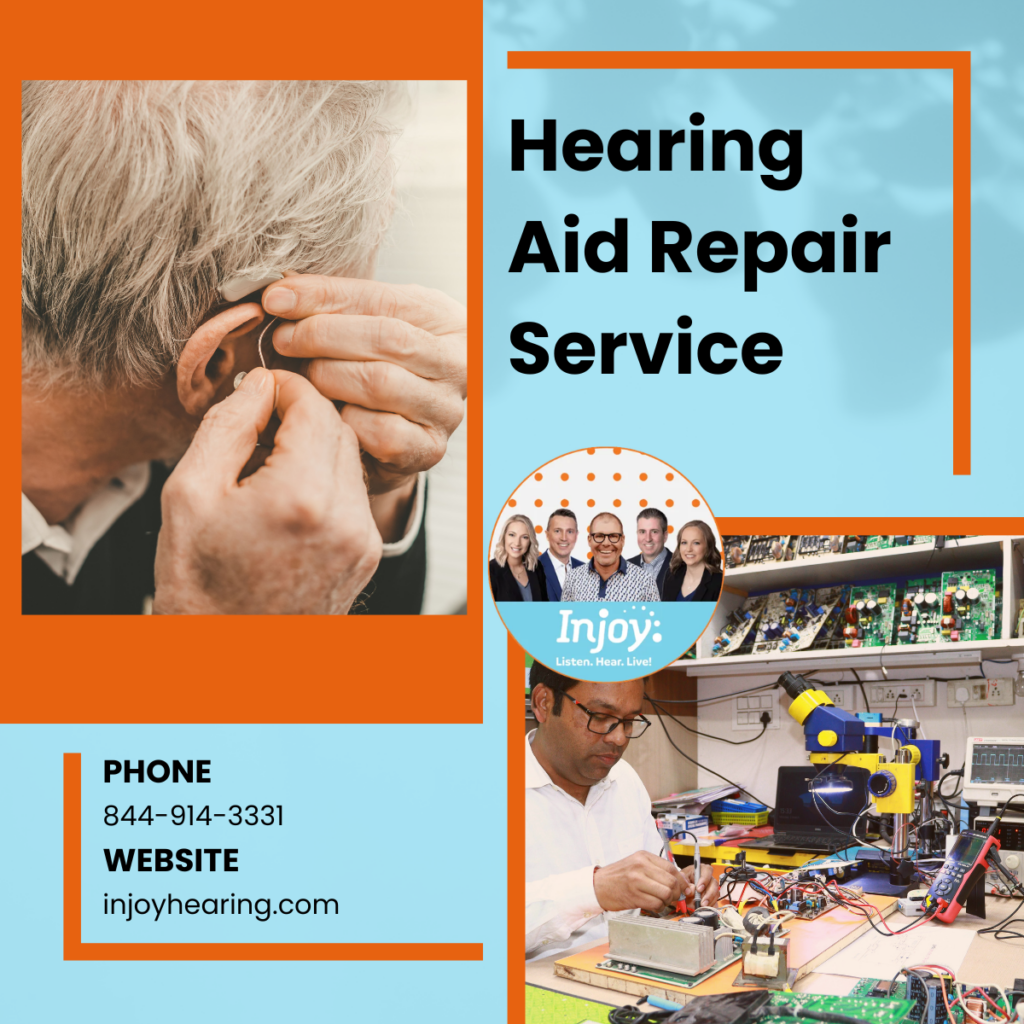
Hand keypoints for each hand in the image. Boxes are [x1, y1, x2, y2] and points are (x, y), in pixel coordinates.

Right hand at [154, 367, 381, 613]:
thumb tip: (259, 385)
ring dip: (315, 447)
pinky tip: (287, 496)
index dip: (285, 387)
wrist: (227, 655)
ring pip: (350, 460)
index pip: (314, 407)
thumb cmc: (199, 582)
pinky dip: (326, 480)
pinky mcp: (367, 555)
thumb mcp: (190, 493)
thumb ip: (228, 426)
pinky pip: (354, 495)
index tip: (259, 389)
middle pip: (339, 429)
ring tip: (267, 464)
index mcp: (302, 497)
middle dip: (301, 415)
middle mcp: (346, 518)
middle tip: (258, 422)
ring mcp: (363, 540)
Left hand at [263, 275, 466, 496]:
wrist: (404, 423)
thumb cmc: (385, 365)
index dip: (325, 297)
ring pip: (380, 384)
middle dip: (322, 336)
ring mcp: (446, 409)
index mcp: (447, 320)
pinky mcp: (430, 448)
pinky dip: (346, 420)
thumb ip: (335, 304)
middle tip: (283, 341)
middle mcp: (458, 364)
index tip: (277, 300)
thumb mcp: (371, 322)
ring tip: (303, 375)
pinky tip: (331, 412)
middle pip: (386, 340)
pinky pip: (381, 432)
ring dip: (328, 377)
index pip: (383, 300)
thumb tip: (280, 295)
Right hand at [593, 852, 683, 913]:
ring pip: (666, 893)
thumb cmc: (619, 876)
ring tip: (662, 901)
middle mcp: (641, 866)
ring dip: (668, 901)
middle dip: (677, 892)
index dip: (682, 880)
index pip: (671, 868)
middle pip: (671, 882)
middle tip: (674, 897)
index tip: (686, 888)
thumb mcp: (637, 865)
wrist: (598, 885)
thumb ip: (657, 870)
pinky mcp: (634, 896)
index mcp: (643, 856)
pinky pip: (656, 904)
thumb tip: (681, 881)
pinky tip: (654, 905)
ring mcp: (637, 881)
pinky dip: (659, 908)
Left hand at [681, 864, 718, 910]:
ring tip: (702, 907)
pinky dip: (711, 906)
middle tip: (702, 902)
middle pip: (714, 883)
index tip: (698, 889)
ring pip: (716, 893)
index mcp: (700, 870)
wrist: (681, 889)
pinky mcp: (712, 896)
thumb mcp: (681, 879)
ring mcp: (711, 887)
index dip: (705, 879)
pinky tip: (706, 909)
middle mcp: (708, 877)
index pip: (707, 870)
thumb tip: (692, 889)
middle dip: (709, 894)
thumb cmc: (682, 881)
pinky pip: (715, 901)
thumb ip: (685, 883)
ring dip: (710, 901)